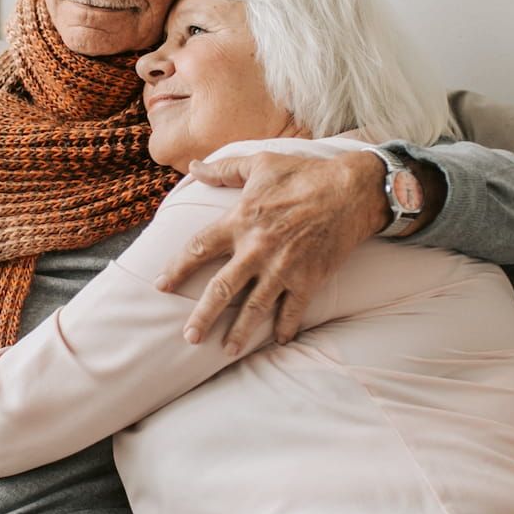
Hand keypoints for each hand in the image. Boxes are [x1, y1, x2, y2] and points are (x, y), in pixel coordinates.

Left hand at [155, 149, 404, 352]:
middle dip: (203, 316)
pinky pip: (293, 310)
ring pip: (254, 307)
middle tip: (189, 337)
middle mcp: (257, 248)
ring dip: (240, 332)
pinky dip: (285, 327)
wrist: (352, 190)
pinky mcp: (309, 279)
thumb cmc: (304, 174)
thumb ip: (223, 169)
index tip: (161, 285)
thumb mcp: (260, 163)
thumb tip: (193, 166)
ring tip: (226, 350)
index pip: (198, 248)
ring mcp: (283, 267)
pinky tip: (278, 341)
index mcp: (240, 220)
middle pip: (221, 289)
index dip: (177, 268)